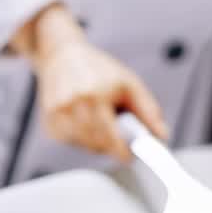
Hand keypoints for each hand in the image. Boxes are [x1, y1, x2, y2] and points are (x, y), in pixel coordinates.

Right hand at [11, 3, 168, 160]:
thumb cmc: (98, 69)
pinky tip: (84, 120)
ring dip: (97, 141)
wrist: (62, 56)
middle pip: (99, 145)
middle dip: (112, 144)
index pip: (112, 138)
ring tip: (100, 120)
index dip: (124, 152)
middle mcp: (73, 105)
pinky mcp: (49, 122)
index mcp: (96, 95)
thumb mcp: (129, 83)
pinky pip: (71, 142)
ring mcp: (58, 115)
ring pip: (84, 146)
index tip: (131, 155)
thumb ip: (148, 110)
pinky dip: (81, 138)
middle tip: (119, 132)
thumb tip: (162, 135)